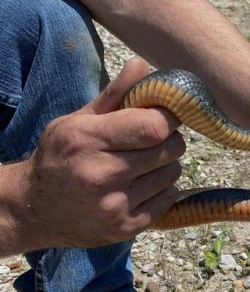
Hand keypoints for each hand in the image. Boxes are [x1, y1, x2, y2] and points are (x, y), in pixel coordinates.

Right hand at [21, 57, 184, 248]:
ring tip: (145, 163)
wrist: (35, 209)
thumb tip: (143, 64)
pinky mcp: (126, 227)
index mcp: (88, 140)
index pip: (154, 126)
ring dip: (166, 164)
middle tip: (155, 138)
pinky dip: (163, 188)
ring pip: (172, 173)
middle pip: (169, 149)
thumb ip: (114, 94)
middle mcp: (101, 174)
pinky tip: (142, 184)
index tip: (165, 115)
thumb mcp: (77, 120)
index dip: (168, 117)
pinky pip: (168, 198)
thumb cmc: (59, 157)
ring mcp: (115, 205)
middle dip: (170, 139)